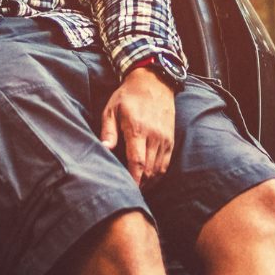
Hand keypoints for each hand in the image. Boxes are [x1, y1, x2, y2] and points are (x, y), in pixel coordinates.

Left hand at [99, 66, 176, 185]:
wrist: (154, 82)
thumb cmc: (128, 96)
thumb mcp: (111, 109)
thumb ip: (108, 131)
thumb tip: (104, 149)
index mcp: (137, 129)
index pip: (137, 162)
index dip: (133, 180)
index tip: (126, 191)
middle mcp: (154, 136)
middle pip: (149, 170)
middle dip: (139, 185)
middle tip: (127, 193)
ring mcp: (165, 138)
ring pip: (159, 169)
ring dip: (148, 182)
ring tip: (136, 189)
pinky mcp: (170, 139)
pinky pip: (166, 163)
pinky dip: (158, 175)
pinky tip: (148, 179)